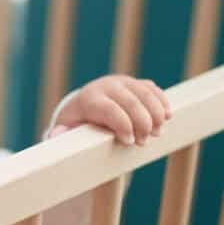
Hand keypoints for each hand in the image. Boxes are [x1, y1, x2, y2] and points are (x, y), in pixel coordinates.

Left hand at [51, 75, 170, 145]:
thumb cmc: (76, 123)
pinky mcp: (136, 83)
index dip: (123, 126)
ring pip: (146, 94)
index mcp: (90, 98)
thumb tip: (55, 134)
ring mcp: (124, 82)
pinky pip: (152, 90)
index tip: (129, 142)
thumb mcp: (67, 129)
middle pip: (132, 102)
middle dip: (142, 123)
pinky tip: (168, 117)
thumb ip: (62, 134)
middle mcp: (107, 86)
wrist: (84, 105)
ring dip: (156, 114)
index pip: (110, 110)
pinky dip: (162, 102)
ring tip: (158, 133)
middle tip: (144, 142)